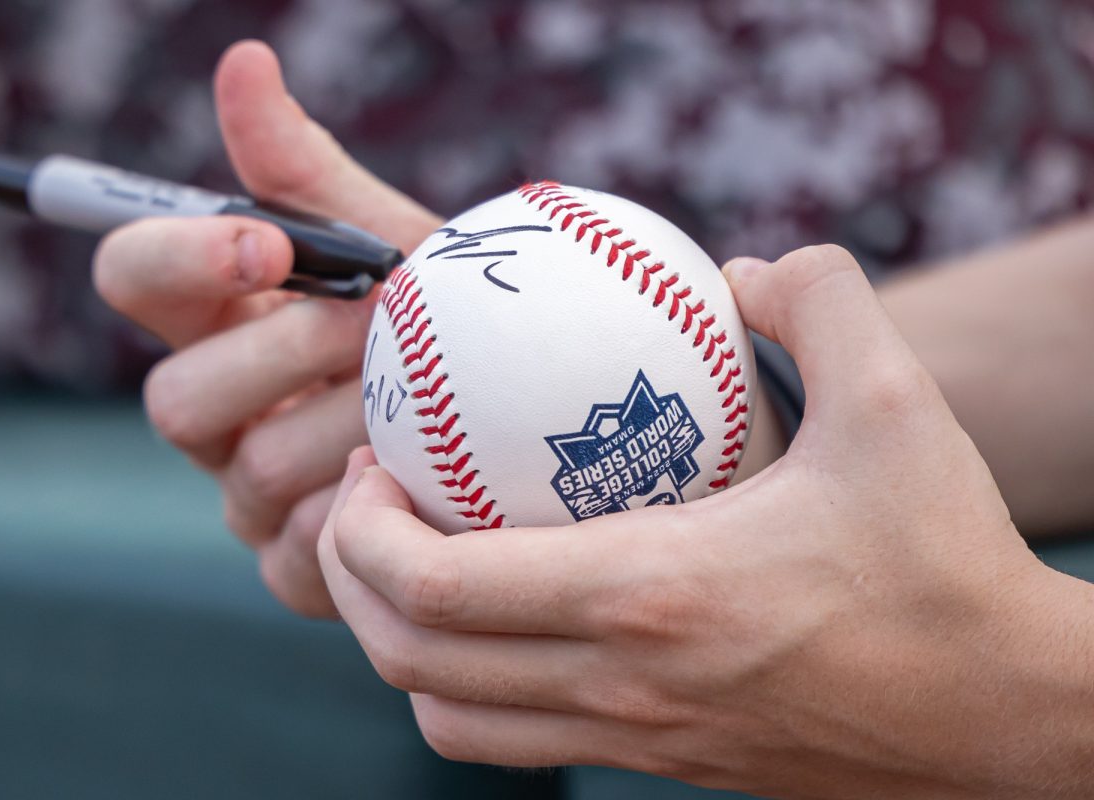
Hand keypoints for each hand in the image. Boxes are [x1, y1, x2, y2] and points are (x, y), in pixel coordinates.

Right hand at [92, 40, 440, 615]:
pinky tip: (430, 481)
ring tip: (436, 401)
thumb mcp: (389, 240)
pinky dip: (370, 510)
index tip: (271, 241)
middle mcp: (215, 409)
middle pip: (175, 397)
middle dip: (285, 354)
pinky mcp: (291, 566)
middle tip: (381, 325)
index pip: (133, 276)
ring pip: (251, 472)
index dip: (179, 256)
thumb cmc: (447, 320)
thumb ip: (309, 173)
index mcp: (216, 317)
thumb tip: (245, 60)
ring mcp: (246, 494)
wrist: (527, 419)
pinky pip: (304, 550)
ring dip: (351, 427)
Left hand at [319, 245, 1093, 796]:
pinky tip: (506, 616)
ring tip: (416, 563)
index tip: (373, 458)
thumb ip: (821, 302)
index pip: (437, 588)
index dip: (362, 529)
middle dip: (348, 578)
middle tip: (370, 498)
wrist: (1002, 714)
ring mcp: (634, 738)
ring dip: (398, 643)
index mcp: (650, 596)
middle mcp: (621, 684)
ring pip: (449, 719)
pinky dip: (466, 685)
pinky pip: (512, 742)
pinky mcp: (660, 764)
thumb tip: (742, 270)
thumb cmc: (947, 563)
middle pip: (411, 660)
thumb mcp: (898, 404)